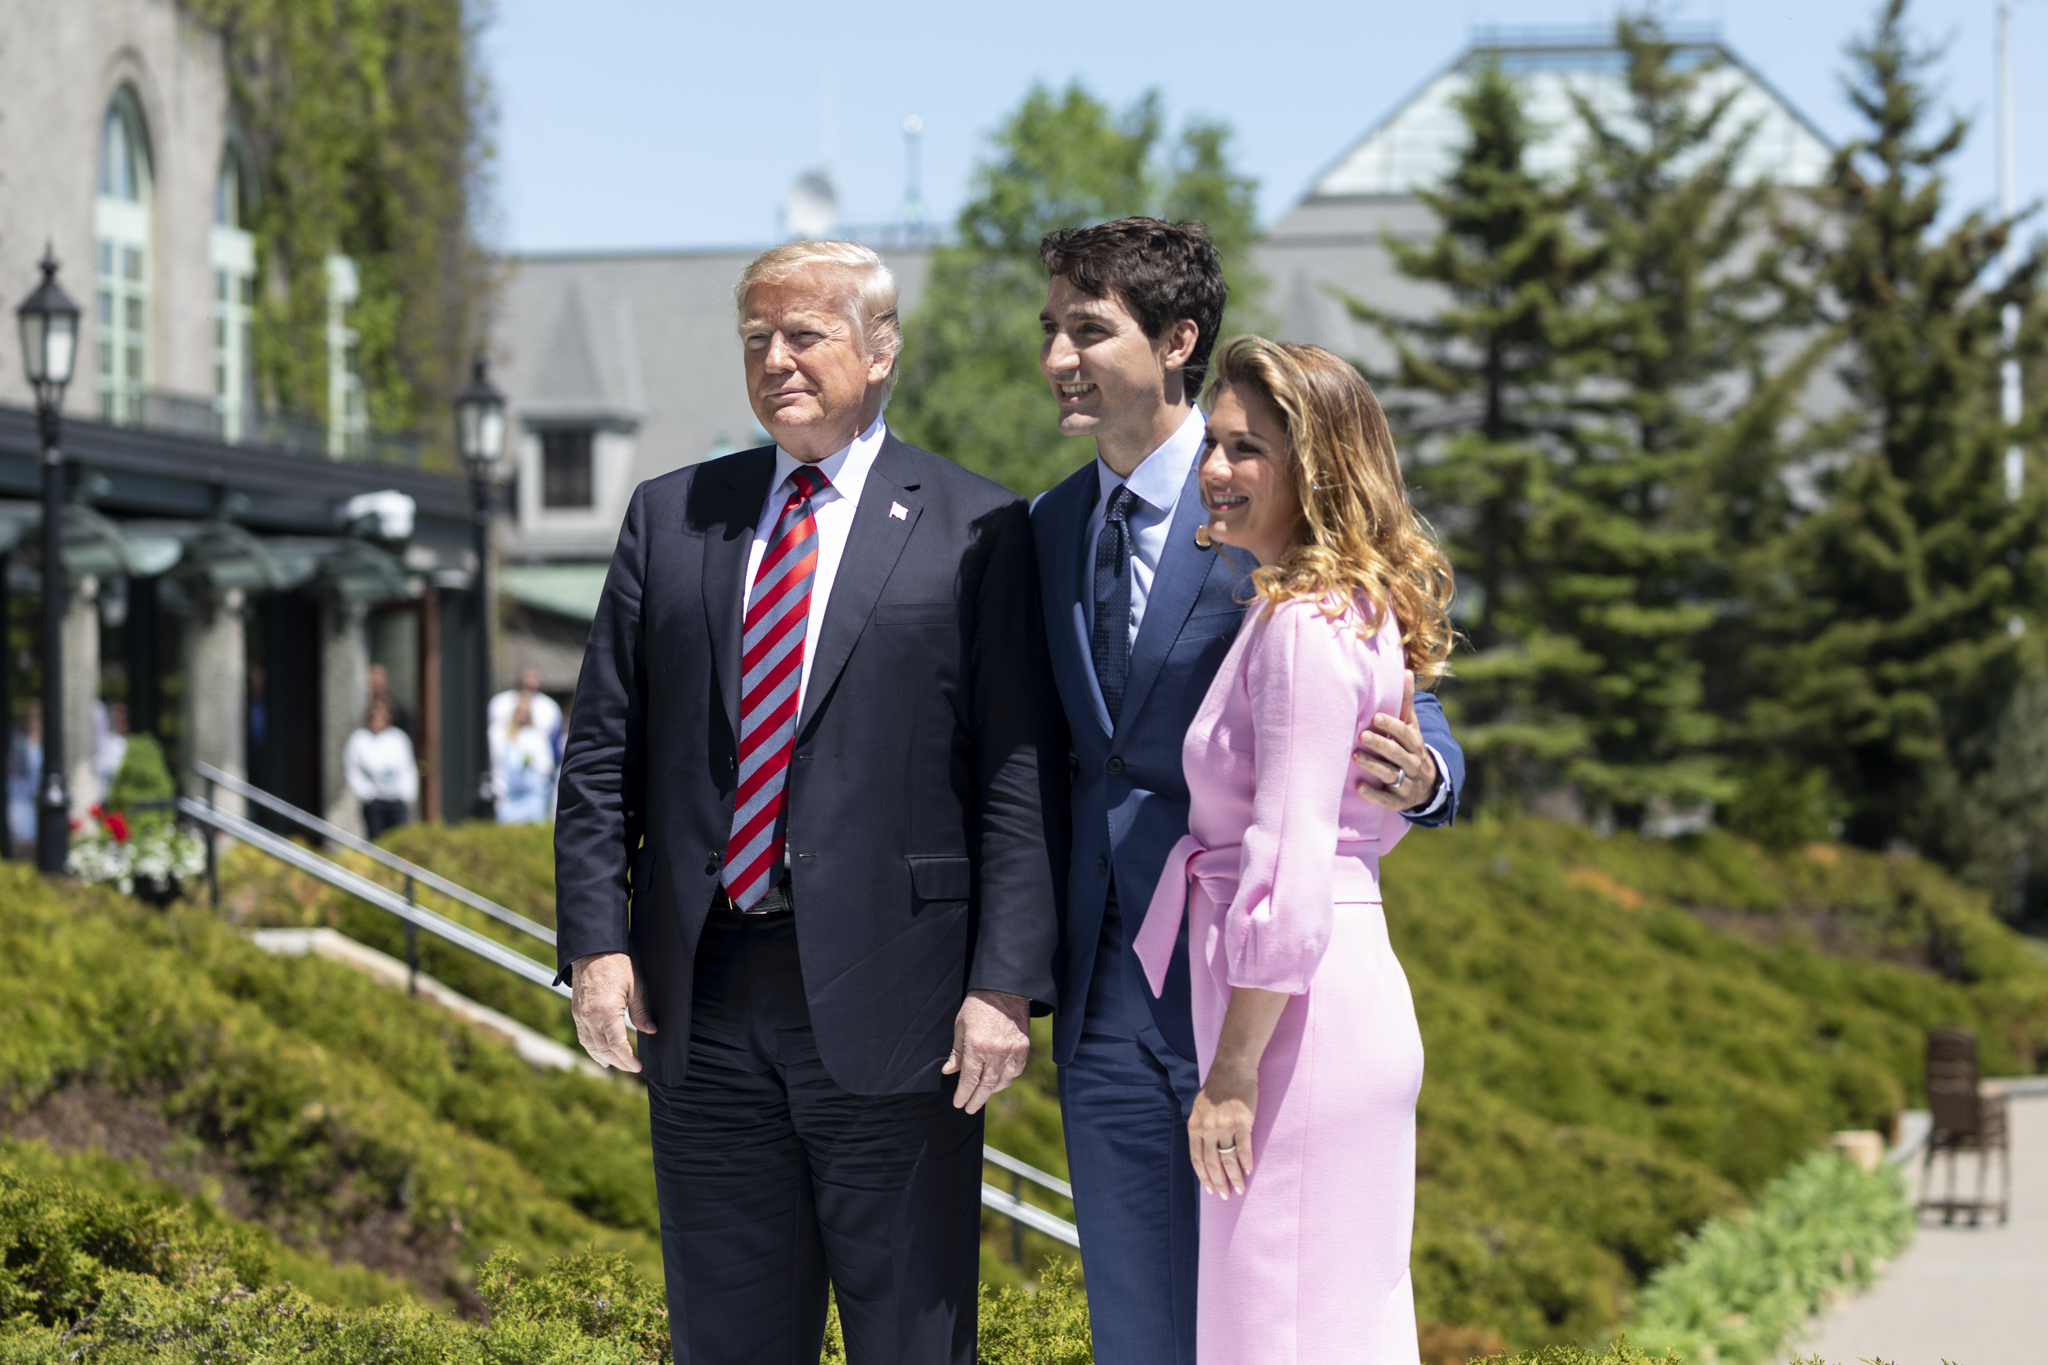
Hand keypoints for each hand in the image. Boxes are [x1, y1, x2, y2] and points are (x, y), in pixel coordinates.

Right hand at [571, 951, 654, 1072]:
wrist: (593, 951)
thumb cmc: (617, 965)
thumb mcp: (636, 987)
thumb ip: (641, 1012)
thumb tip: (650, 1031)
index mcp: (607, 1011)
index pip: (617, 1044)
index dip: (628, 1059)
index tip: (637, 1067)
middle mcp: (590, 1017)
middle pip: (604, 1049)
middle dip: (619, 1062)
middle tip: (632, 1068)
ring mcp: (581, 1016)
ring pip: (592, 1046)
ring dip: (605, 1058)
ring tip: (618, 1065)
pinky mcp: (576, 1014)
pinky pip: (583, 1038)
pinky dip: (592, 1050)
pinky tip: (600, 1056)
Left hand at [943, 990, 1030, 1113]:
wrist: (1004, 989)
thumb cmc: (977, 1006)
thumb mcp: (960, 1027)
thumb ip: (956, 1052)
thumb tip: (948, 1072)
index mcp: (976, 1048)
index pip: (968, 1081)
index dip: (963, 1095)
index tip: (958, 1104)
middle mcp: (995, 1053)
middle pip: (986, 1087)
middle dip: (976, 1100)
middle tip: (970, 1109)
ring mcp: (1012, 1051)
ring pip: (1003, 1082)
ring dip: (992, 1091)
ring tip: (983, 1094)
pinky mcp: (1023, 1047)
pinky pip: (1017, 1071)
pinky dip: (1008, 1078)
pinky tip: (1000, 1079)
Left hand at [1188, 1067, 1256, 1198]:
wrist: (1232, 1069)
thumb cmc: (1217, 1088)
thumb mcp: (1200, 1108)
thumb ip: (1201, 1128)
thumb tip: (1205, 1149)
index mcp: (1195, 1127)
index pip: (1197, 1159)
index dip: (1204, 1177)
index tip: (1211, 1190)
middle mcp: (1207, 1129)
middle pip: (1212, 1163)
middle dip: (1219, 1183)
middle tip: (1226, 1196)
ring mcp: (1225, 1127)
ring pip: (1228, 1159)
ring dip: (1234, 1177)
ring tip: (1239, 1189)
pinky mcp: (1242, 1123)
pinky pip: (1244, 1148)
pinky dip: (1246, 1162)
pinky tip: (1249, 1171)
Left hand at [1354, 670, 1436, 812]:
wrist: (1427, 784)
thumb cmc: (1411, 747)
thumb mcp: (1412, 726)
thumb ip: (1406, 702)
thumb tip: (1405, 670)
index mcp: (1414, 743)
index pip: (1405, 733)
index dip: (1391, 726)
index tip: (1375, 717)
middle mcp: (1413, 763)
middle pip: (1397, 753)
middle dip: (1380, 744)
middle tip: (1362, 735)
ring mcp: (1407, 783)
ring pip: (1390, 774)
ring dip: (1373, 765)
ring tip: (1355, 756)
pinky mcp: (1399, 801)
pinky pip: (1387, 799)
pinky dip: (1373, 794)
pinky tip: (1358, 787)